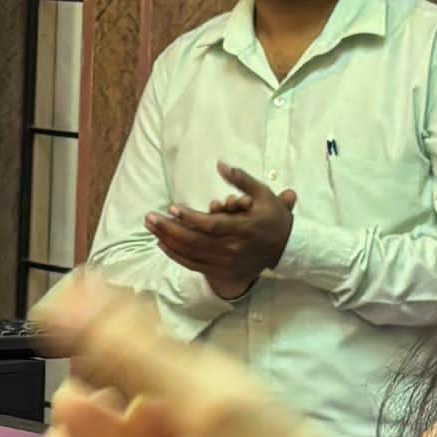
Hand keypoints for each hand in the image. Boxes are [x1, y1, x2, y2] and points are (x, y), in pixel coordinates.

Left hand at [147, 163, 295, 297]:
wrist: (286, 248)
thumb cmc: (273, 218)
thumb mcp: (263, 194)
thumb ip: (242, 179)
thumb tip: (220, 165)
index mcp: (244, 228)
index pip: (212, 226)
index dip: (190, 218)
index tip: (172, 207)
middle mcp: (233, 248)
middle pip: (195, 241)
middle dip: (170, 229)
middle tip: (150, 217)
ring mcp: (227, 262)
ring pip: (192, 254)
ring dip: (168, 241)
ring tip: (151, 228)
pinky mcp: (222, 270)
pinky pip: (194, 265)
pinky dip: (176, 256)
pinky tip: (162, 244)